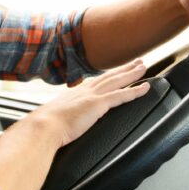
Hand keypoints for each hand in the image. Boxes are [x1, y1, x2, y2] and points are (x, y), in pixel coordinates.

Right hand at [27, 59, 150, 147]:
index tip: (117, 70)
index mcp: (76, 93)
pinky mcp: (98, 104)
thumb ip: (63, 116)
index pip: (96, 81)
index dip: (109, 75)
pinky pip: (121, 95)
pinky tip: (145, 88)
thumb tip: (62, 123)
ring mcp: (92, 96)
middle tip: (136, 62)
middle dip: (124, 68)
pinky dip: (135, 91)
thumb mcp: (56, 117)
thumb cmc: (46, 126)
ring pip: (117, 81)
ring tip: (143, 67)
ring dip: (132, 73)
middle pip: (109, 76)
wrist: (43, 127)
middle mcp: (85, 90)